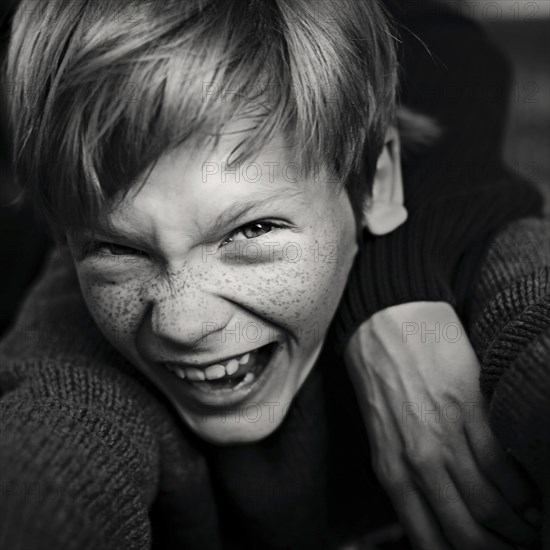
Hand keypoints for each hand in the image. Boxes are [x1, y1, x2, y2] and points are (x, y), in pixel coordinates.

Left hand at [344, 302, 540, 549]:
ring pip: (492, 506)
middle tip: (515, 548)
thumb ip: (404, 472)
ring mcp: (445, 435)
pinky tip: (532, 495)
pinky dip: (524, 490)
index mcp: (391, 469)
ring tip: (531, 527)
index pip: (429, 539)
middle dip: (496, 549)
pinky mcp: (470, 409)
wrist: (385, 320)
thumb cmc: (380, 375)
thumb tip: (436, 510)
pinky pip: (504, 466)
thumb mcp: (380, 431)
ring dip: (518, 526)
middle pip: (467, 532)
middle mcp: (417, 460)